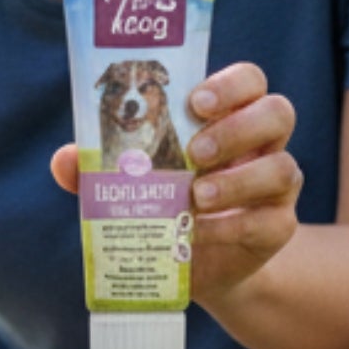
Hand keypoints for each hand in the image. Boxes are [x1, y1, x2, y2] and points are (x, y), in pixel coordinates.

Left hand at [50, 62, 301, 303]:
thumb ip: (98, 167)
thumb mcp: (129, 182)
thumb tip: (64, 159)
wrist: (190, 267)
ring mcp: (276, 186)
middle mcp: (262, 145)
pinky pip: (271, 221)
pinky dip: (231, 225)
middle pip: (278, 112)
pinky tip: (199, 232)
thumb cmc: (163, 205)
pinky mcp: (277, 227)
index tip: (195, 102)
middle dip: (236, 128)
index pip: (250, 81)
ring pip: (284, 167)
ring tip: (196, 196)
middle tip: (194, 151)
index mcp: (230, 117)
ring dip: (237, 180)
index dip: (230, 84)